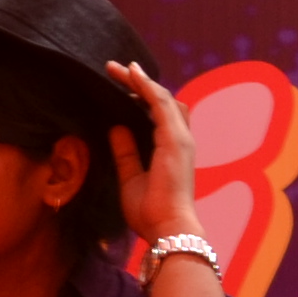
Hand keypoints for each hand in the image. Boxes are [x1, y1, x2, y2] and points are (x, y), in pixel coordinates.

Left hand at [104, 60, 206, 249]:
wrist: (167, 228)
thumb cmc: (152, 212)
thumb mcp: (130, 178)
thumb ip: (125, 153)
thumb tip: (116, 129)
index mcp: (172, 150)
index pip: (160, 115)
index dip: (142, 97)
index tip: (121, 88)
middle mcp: (181, 140)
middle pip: (163, 101)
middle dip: (140, 84)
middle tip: (116, 70)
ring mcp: (180, 138)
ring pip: (162, 98)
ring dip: (141, 80)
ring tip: (120, 68)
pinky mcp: (175, 139)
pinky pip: (160, 104)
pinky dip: (146, 87)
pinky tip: (132, 75)